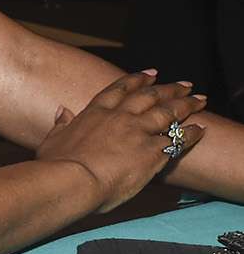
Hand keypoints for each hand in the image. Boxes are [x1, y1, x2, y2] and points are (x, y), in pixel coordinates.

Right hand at [36, 70, 206, 211]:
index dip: (137, 79)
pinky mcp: (151, 151)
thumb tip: (61, 111)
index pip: (120, 89)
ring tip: (199, 100)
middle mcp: (119, 117)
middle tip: (183, 84)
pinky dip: (191, 134)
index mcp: (94, 113)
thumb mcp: (53, 140)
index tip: (151, 73)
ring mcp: (137, 132)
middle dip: (168, 88)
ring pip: (167, 112)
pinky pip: (178, 139)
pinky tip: (201, 130)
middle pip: (149, 96)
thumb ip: (60, 124)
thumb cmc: (57, 164)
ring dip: (185, 104)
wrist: (71, 180)